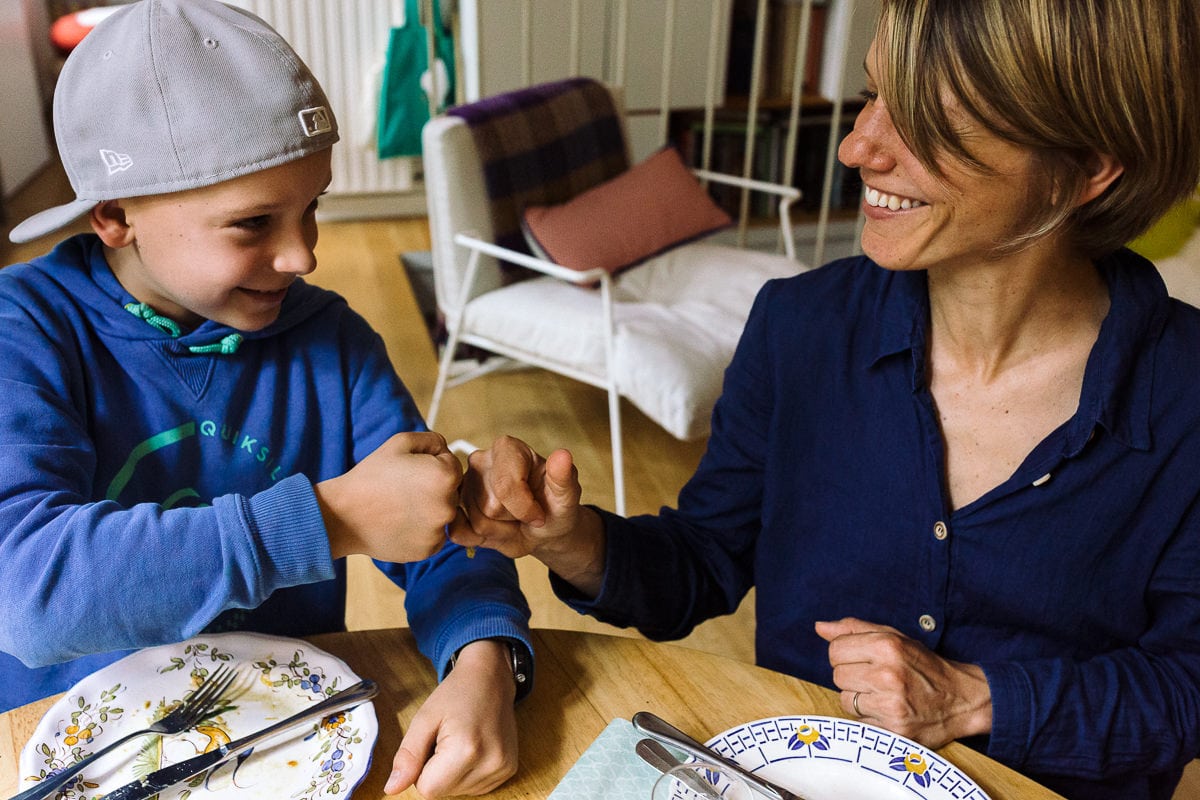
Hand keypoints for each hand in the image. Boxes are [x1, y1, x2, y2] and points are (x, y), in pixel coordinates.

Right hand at [315, 431, 468, 561]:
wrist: (344, 515)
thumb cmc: (371, 476)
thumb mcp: (400, 443)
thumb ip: (433, 440)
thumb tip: (447, 451)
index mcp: (445, 476)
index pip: (452, 465)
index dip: (430, 464)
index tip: (409, 470)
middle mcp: (448, 506)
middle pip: (451, 491)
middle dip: (433, 488)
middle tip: (404, 490)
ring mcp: (439, 531)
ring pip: (443, 514)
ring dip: (429, 509)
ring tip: (400, 507)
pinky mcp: (428, 550)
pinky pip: (434, 535)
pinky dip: (422, 530)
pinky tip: (400, 523)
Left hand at [384, 639, 518, 795]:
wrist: (490, 678)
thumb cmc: (456, 693)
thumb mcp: (424, 718)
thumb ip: (408, 756)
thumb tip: (392, 788)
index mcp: (466, 750)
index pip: (427, 789)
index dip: (421, 770)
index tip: (430, 744)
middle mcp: (490, 763)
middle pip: (444, 792)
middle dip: (437, 772)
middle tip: (446, 740)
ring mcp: (503, 768)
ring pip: (459, 792)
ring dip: (452, 773)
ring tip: (461, 742)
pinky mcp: (508, 770)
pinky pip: (475, 787)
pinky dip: (467, 773)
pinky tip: (473, 749)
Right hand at [457, 436, 605, 595]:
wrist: (543, 531)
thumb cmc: (554, 507)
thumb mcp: (566, 495)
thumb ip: (564, 476)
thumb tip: (563, 456)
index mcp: (508, 449)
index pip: (506, 486)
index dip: (525, 508)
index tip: (539, 514)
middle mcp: (481, 461)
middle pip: (491, 506)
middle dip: (513, 518)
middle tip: (526, 515)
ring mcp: (465, 485)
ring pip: (478, 521)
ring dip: (501, 530)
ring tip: (513, 520)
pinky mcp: (457, 507)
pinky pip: (460, 532)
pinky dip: (481, 539)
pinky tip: (497, 529)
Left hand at [815, 617, 991, 747]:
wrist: (962, 700)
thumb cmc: (924, 666)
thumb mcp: (895, 638)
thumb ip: (855, 629)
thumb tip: (820, 627)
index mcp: (887, 646)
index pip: (835, 650)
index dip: (844, 654)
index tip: (859, 658)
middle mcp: (888, 675)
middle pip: (837, 675)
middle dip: (851, 676)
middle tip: (874, 677)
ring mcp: (891, 705)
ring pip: (845, 700)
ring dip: (858, 698)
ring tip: (881, 694)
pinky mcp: (894, 730)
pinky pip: (859, 722)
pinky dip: (869, 717)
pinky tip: (887, 710)